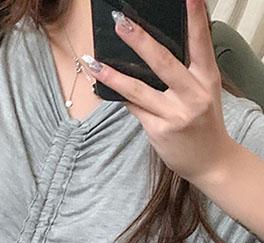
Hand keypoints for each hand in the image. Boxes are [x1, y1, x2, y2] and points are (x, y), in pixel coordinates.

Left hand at [81, 0, 235, 184]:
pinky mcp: (159, 131)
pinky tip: (103, 87)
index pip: (201, 43)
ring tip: (93, 63)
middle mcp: (193, 95)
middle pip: (163, 62)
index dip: (195, 19)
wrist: (211, 161)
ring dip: (112, 76)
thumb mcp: (204, 93)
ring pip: (138, 90)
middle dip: (140, 41)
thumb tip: (152, 53)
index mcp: (207, 79)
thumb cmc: (204, 124)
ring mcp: (175, 114)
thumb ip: (186, 74)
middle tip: (122, 24)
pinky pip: (134, 109)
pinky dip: (120, 97)